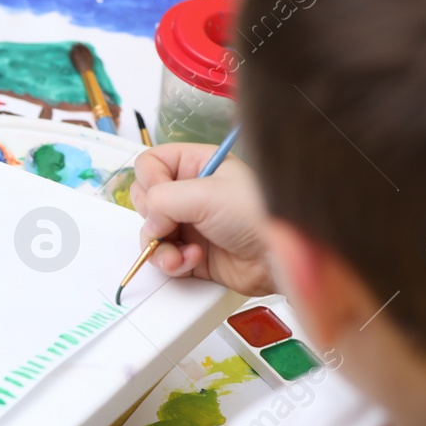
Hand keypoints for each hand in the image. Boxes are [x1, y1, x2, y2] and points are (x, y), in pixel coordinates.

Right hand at [129, 143, 274, 296]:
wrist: (279, 257)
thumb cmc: (257, 215)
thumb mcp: (206, 195)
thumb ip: (163, 199)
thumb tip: (148, 220)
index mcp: (198, 166)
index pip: (151, 163)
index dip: (150, 180)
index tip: (161, 197)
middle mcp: (192, 194)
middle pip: (145, 200)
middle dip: (152, 217)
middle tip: (170, 223)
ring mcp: (191, 225)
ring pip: (151, 232)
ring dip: (160, 246)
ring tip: (182, 252)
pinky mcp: (193, 253)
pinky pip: (164, 257)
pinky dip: (171, 262)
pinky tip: (191, 261)